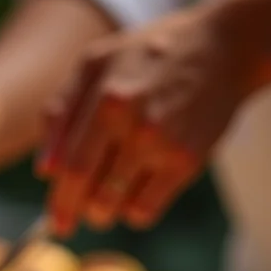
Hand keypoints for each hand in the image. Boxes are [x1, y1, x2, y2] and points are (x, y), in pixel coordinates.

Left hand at [38, 4, 249, 234]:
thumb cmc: (148, 55)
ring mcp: (163, 145)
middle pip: (90, 190)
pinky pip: (148, 209)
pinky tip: (132, 197)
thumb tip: (44, 169)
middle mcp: (134, 125)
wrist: (225, 47)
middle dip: (76, 212)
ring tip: (103, 203)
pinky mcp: (188, 161)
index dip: (58, 201)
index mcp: (106, 100)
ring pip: (117, 206)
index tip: (54, 222)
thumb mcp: (94, 63)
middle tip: (73, 218)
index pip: (71, 166)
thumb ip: (60, 111)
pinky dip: (133, 213)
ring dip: (103, 213)